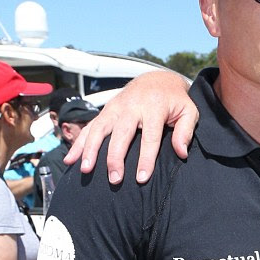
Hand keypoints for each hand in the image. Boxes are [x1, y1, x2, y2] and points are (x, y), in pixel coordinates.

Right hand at [65, 71, 197, 184]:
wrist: (158, 79)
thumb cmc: (175, 100)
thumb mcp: (188, 111)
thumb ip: (185, 131)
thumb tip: (181, 152)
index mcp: (154, 108)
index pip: (150, 138)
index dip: (146, 159)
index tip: (142, 178)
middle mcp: (131, 107)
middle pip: (121, 135)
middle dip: (115, 158)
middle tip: (115, 179)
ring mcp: (116, 108)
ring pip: (100, 129)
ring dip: (90, 150)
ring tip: (86, 169)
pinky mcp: (106, 110)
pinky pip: (90, 127)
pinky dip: (79, 142)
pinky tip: (71, 159)